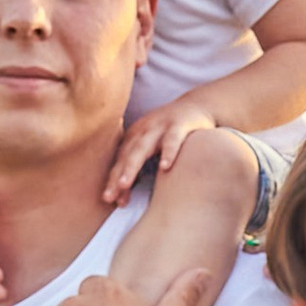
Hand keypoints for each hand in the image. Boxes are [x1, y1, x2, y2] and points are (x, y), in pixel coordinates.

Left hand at [105, 98, 221, 206]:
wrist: (197, 105)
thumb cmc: (172, 132)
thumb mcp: (152, 146)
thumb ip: (140, 166)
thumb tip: (124, 197)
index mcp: (134, 137)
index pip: (120, 162)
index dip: (113, 180)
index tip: (109, 200)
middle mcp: (143, 131)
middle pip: (126, 156)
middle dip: (116, 177)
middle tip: (108, 197)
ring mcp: (160, 126)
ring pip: (142, 147)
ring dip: (131, 166)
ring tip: (124, 185)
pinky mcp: (179, 124)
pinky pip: (173, 139)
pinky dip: (168, 152)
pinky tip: (165, 167)